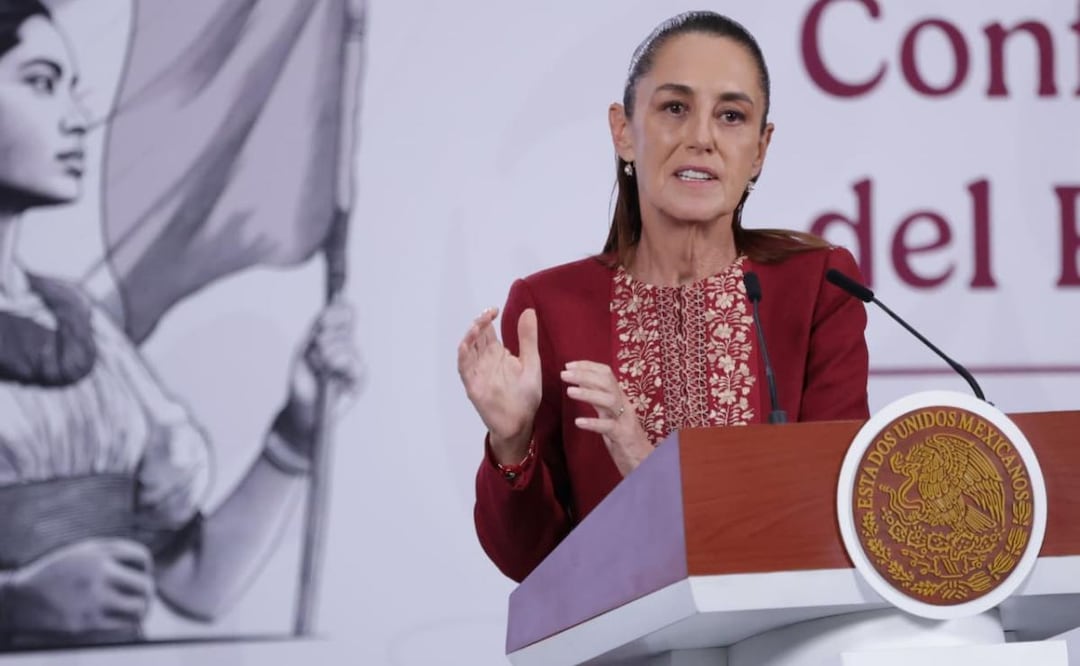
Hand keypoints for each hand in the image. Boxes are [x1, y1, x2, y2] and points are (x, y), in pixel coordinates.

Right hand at [4, 539, 153, 633]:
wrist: (23, 599)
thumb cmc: (57, 574)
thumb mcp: (82, 551)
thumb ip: (113, 552)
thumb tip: (145, 563)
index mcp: (98, 553)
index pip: (141, 556)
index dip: (146, 566)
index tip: (141, 572)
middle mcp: (98, 574)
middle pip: (145, 584)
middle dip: (148, 589)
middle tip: (144, 593)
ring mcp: (93, 600)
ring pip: (139, 606)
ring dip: (143, 607)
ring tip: (140, 607)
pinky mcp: (87, 623)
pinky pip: (124, 624)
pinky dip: (130, 622)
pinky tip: (125, 618)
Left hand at [279, 298, 363, 454]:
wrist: (302, 410)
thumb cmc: (303, 381)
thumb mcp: (304, 351)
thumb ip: (316, 333)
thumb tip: (324, 319)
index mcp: (335, 336)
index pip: (346, 313)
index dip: (337, 311)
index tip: (322, 319)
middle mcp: (348, 347)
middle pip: (349, 322)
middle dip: (329, 330)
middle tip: (316, 345)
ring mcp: (355, 363)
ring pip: (348, 343)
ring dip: (329, 351)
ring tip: (318, 365)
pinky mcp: (359, 379)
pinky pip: (354, 363)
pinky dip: (339, 363)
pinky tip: (330, 371)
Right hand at [457, 307, 541, 463]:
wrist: (521, 422)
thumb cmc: (525, 394)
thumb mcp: (531, 362)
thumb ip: (528, 338)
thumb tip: (528, 310)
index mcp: (497, 353)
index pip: (487, 330)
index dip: (487, 317)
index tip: (494, 309)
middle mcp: (484, 360)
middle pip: (475, 336)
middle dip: (478, 324)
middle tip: (487, 314)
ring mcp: (477, 372)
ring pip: (467, 350)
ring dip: (469, 337)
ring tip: (476, 326)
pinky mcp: (473, 386)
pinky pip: (464, 369)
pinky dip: (463, 357)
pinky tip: (465, 345)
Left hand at [561, 361, 651, 476]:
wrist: (645, 463)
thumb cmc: (624, 439)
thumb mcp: (610, 416)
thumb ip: (599, 401)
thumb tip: (581, 385)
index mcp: (620, 398)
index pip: (606, 374)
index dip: (588, 366)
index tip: (568, 365)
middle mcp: (624, 405)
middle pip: (607, 382)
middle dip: (585, 375)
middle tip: (564, 373)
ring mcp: (625, 421)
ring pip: (609, 400)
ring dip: (588, 394)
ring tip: (569, 391)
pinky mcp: (624, 437)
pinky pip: (609, 427)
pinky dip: (593, 423)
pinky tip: (579, 422)